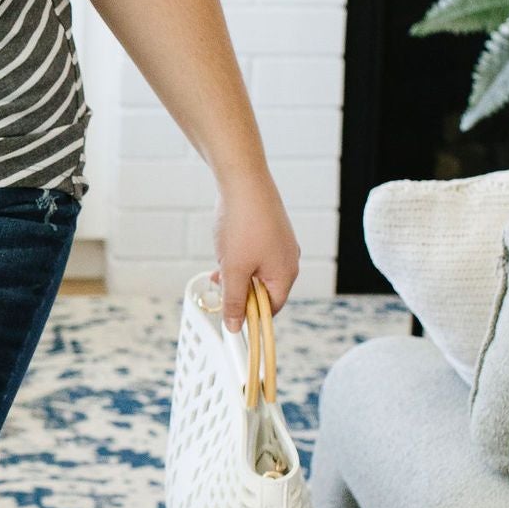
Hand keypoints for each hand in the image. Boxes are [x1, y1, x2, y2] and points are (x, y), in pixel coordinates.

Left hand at [215, 165, 298, 328]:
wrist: (244, 181)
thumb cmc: (242, 224)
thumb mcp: (233, 270)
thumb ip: (233, 301)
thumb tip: (235, 327)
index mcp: (286, 274)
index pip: (270, 309)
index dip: (249, 315)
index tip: (229, 315)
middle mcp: (289, 260)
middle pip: (264, 290)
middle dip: (239, 290)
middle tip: (219, 284)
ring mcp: (281, 244)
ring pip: (257, 271)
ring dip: (236, 273)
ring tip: (219, 265)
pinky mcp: (271, 230)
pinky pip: (257, 254)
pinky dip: (240, 257)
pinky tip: (225, 249)